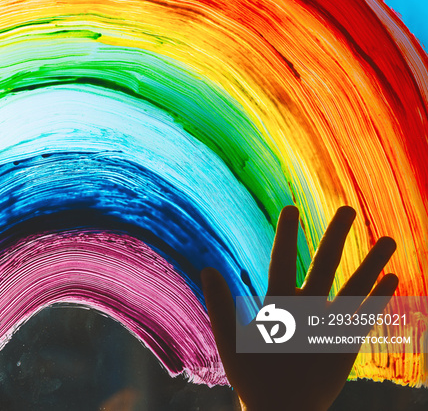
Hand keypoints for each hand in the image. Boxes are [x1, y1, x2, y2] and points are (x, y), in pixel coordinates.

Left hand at [201, 206, 397, 410]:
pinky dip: (379, 298)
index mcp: (277, 303)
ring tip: (388, 239)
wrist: (278, 408)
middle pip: (325, 265)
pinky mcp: (344, 344)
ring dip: (370, 264)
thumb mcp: (231, 338)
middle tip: (347, 209)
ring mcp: (326, 324)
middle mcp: (304, 308)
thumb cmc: (250, 378)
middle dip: (336, 238)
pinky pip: (365, 316)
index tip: (292, 208)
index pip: (284, 260)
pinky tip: (393, 279)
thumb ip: (220, 304)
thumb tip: (206, 268)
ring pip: (353, 286)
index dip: (288, 236)